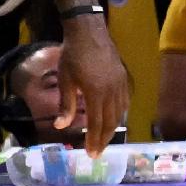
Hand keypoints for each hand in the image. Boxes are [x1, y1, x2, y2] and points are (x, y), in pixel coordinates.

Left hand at [58, 14, 128, 148]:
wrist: (89, 32)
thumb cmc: (72, 55)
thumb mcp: (65, 80)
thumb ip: (65, 105)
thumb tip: (60, 126)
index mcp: (97, 93)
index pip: (97, 123)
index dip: (94, 140)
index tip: (91, 154)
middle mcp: (113, 91)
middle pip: (111, 122)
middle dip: (104, 139)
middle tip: (97, 153)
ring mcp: (122, 84)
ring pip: (120, 113)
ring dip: (112, 128)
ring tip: (104, 140)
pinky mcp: (124, 78)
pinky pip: (125, 102)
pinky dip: (119, 114)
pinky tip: (113, 119)